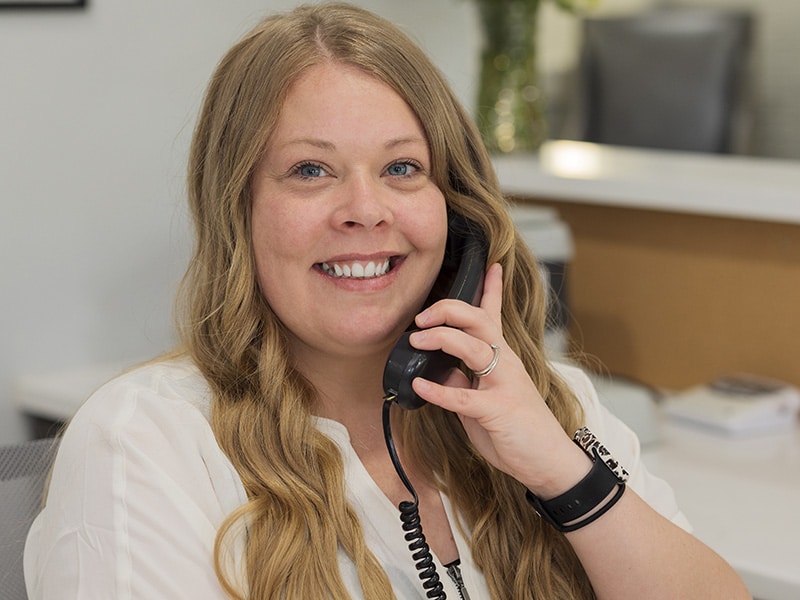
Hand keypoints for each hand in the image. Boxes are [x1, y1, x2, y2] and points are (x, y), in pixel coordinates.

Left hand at [409, 263, 589, 497]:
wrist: (547, 461)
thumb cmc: (518, 429)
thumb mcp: (487, 400)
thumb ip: (466, 382)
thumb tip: (441, 373)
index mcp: (503, 357)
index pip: (495, 314)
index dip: (491, 288)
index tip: (488, 265)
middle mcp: (505, 363)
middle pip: (477, 320)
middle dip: (447, 310)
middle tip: (421, 317)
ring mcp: (503, 384)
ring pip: (472, 347)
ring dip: (440, 339)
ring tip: (416, 341)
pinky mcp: (498, 410)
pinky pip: (463, 396)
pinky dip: (438, 390)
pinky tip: (420, 386)